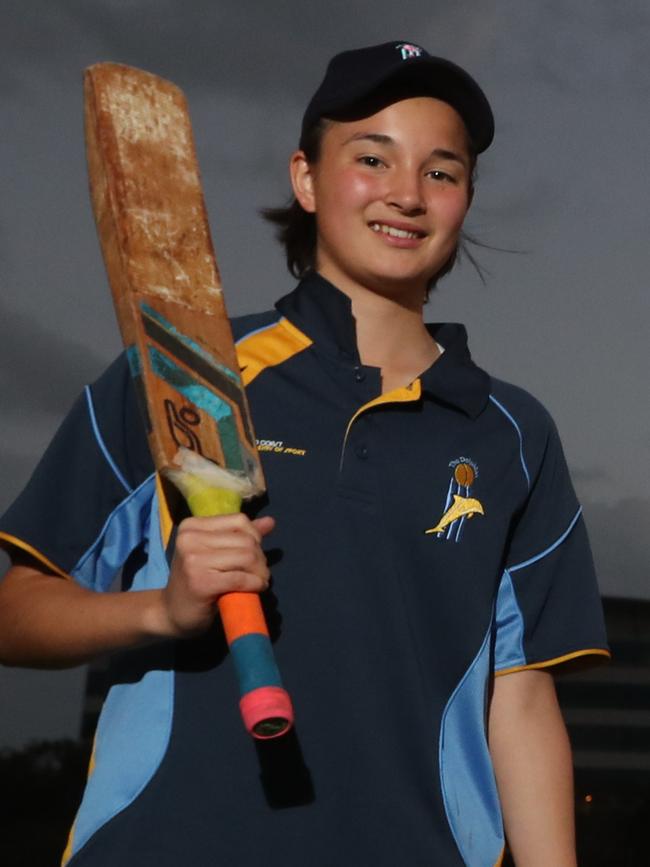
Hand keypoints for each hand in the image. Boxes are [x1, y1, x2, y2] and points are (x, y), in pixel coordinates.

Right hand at [160, 513, 274, 638]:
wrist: (170, 613)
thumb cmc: (195, 581)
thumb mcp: (214, 553)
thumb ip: (240, 536)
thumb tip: (270, 522)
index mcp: (192, 526)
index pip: (239, 520)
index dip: (255, 538)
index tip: (253, 555)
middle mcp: (190, 539)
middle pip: (246, 540)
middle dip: (260, 558)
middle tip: (259, 573)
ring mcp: (193, 560)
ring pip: (247, 557)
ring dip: (260, 572)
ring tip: (258, 581)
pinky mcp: (201, 583)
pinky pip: (241, 578)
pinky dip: (255, 584)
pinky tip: (255, 590)